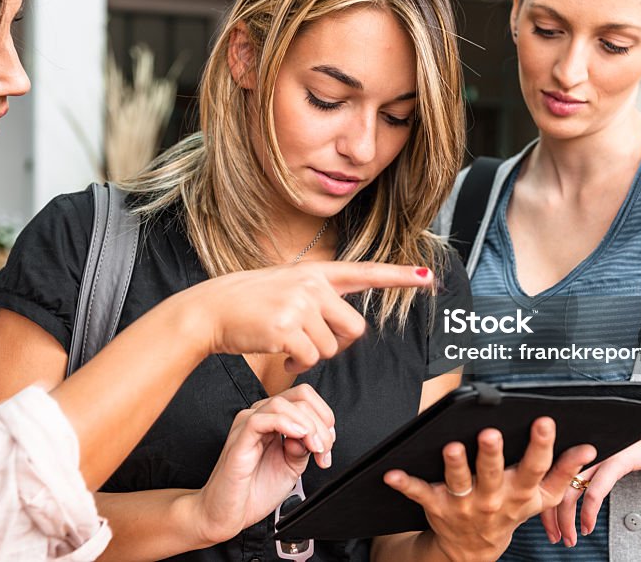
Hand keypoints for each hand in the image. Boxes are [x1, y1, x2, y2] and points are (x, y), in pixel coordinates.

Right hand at [164, 261, 433, 372]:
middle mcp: (312, 284)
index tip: (428, 276)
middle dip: (337, 345)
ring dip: (313, 357)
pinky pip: (311, 360)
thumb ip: (319, 298)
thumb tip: (347, 330)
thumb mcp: (288, 287)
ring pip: (332, 348)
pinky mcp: (288, 328)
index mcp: (316, 272)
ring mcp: (300, 304)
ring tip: (289, 347)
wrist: (212, 310)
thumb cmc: (250, 304)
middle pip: (354, 329)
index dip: (400, 276)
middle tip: (311, 345)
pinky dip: (299, 366)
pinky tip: (282, 358)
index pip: (366, 272)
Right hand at [191, 384, 335, 544]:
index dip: (324, 416)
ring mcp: (247, 425)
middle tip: (324, 452)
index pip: (304, 397)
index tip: (329, 445)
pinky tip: (299, 438)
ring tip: (315, 449)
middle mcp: (259, 416)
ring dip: (308, 425)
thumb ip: (303, 446)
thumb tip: (312, 434)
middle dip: (321, 425)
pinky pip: (262, 419)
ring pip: (282, 404)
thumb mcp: (291, 466)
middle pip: (299, 398)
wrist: (226, 514)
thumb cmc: (254, 491)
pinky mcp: (239, 440)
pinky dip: (287, 424)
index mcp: (273, 419)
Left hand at [383, 418, 596, 561]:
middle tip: (491, 433)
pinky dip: (404, 484)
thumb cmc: (509, 511)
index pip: (536, 468)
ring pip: (459, 481)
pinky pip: (418, 493)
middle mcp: (492, 498)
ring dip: (454, 464)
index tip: (544, 421)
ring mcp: (464, 503)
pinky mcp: (437, 505)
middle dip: (492, 454)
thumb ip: (564, 473)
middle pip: (494, 473)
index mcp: (520, 492)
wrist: (474, 549)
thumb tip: (589, 448)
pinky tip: (390, 473)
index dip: (542, 446)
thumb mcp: (541, 499)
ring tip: (451, 447)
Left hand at [540, 431, 640, 546]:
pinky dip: (589, 512)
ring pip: (570, 492)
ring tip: (570, 539)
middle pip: (554, 486)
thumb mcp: (600, 458)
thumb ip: (583, 470)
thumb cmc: (627, 447)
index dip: (544, 505)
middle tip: (555, 538)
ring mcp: (596, 455)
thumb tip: (564, 497)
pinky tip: (587, 526)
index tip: (548, 527)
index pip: (547, 478)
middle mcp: (579, 450)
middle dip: (552, 518)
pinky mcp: (614, 461)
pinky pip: (595, 491)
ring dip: (567, 521)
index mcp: (571, 449)